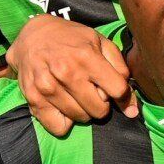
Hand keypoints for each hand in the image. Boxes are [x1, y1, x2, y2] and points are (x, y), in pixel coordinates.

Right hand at [6, 13, 134, 137]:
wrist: (32, 36)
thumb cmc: (71, 40)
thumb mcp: (100, 42)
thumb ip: (120, 69)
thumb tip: (132, 108)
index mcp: (86, 56)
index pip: (118, 90)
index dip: (121, 94)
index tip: (114, 90)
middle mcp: (66, 72)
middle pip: (100, 110)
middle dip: (101, 103)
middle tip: (92, 90)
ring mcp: (48, 87)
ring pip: (81, 118)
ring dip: (83, 110)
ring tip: (76, 94)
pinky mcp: (34, 99)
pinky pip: (59, 127)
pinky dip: (65, 120)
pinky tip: (63, 104)